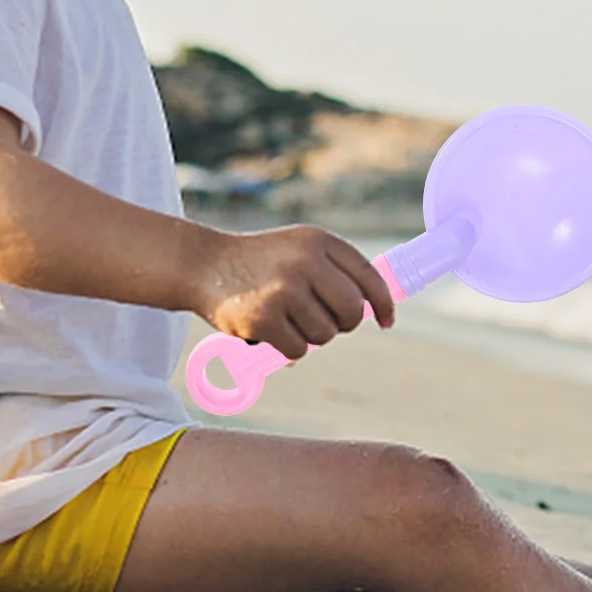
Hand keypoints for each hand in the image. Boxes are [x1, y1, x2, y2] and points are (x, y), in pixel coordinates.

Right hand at [193, 226, 395, 360]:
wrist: (204, 265)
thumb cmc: (260, 263)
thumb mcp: (299, 249)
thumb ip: (335, 271)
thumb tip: (375, 309)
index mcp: (318, 241)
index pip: (368, 277)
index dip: (382, 303)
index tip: (387, 320)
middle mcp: (305, 262)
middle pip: (352, 311)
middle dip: (343, 324)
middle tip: (325, 323)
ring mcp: (284, 290)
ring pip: (325, 334)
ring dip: (311, 336)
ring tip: (287, 319)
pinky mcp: (264, 318)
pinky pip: (298, 349)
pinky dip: (288, 348)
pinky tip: (270, 330)